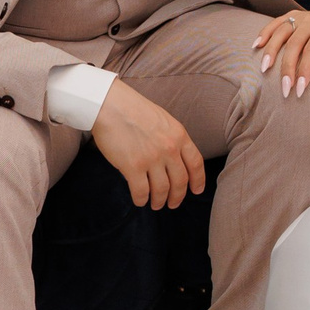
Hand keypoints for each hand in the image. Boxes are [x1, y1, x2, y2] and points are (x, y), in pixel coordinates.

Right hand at [90, 78, 205, 208]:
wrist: (110, 105)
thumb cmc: (134, 110)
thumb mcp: (164, 120)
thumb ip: (172, 139)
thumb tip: (175, 160)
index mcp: (179, 135)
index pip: (196, 163)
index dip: (198, 180)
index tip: (196, 191)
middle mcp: (169, 148)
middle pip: (180, 181)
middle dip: (177, 197)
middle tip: (173, 203)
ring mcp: (152, 158)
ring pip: (162, 190)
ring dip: (159, 201)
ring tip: (155, 204)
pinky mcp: (133, 166)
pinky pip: (141, 191)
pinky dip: (142, 199)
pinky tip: (140, 200)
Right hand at [256, 5, 309, 95]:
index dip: (304, 70)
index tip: (300, 89)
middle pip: (294, 44)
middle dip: (287, 68)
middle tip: (284, 89)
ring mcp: (300, 17)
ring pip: (281, 32)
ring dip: (271, 51)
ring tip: (264, 69)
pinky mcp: (291, 16)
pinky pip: (275, 23)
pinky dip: (265, 33)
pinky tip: (256, 46)